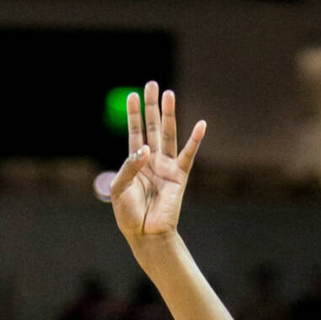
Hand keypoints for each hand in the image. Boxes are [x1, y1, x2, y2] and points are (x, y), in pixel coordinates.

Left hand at [107, 82, 205, 243]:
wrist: (145, 234)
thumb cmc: (128, 214)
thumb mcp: (120, 187)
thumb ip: (130, 165)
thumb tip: (146, 149)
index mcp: (135, 163)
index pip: (135, 132)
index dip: (134, 114)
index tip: (132, 96)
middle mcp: (152, 161)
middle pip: (153, 127)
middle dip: (152, 106)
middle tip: (152, 85)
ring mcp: (166, 167)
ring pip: (169, 135)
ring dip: (169, 114)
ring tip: (169, 93)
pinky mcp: (180, 177)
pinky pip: (188, 155)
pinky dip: (195, 140)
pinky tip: (200, 125)